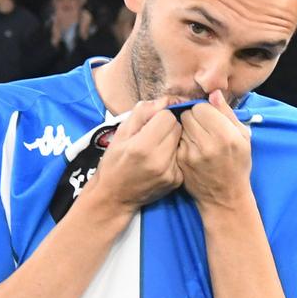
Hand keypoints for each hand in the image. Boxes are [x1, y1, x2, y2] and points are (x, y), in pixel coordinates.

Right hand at [88, 98, 183, 213]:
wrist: (114, 197)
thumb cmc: (114, 162)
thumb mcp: (121, 133)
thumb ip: (142, 113)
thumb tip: (165, 101)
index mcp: (143, 145)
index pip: (168, 116)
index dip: (159, 117)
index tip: (149, 125)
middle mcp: (159, 160)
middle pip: (178, 128)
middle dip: (167, 127)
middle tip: (153, 136)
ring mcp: (170, 172)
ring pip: (182, 142)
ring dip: (172, 141)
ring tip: (156, 149)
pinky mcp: (176, 181)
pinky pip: (182, 157)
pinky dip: (173, 156)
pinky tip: (160, 162)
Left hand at [175, 91, 253, 211]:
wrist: (225, 197)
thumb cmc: (238, 165)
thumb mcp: (243, 138)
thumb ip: (227, 113)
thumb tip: (214, 93)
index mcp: (225, 135)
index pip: (201, 107)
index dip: (204, 110)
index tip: (209, 118)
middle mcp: (207, 144)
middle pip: (187, 115)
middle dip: (193, 117)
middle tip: (201, 128)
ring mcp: (191, 154)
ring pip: (179, 127)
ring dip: (186, 129)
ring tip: (197, 139)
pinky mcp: (180, 162)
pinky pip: (176, 141)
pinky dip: (181, 141)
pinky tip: (191, 149)